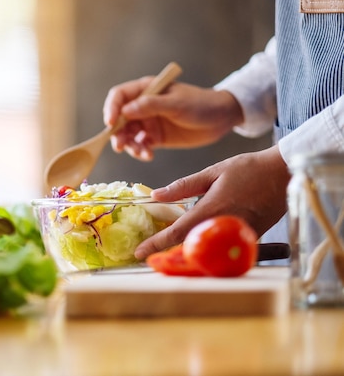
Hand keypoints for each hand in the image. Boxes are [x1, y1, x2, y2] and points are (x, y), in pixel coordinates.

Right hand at [103, 78, 243, 159]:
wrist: (222, 118)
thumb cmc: (201, 104)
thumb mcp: (176, 103)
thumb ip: (150, 106)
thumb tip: (125, 111)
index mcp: (146, 90)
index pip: (119, 96)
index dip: (111, 109)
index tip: (110, 124)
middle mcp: (143, 106)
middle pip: (119, 119)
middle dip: (117, 133)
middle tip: (120, 146)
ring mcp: (148, 122)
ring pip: (128, 135)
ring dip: (129, 145)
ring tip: (140, 153)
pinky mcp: (155, 137)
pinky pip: (141, 145)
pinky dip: (141, 151)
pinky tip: (148, 155)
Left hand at [134, 146, 290, 258]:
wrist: (284, 173)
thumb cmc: (249, 169)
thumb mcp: (212, 172)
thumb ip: (183, 186)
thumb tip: (156, 195)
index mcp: (210, 208)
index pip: (177, 232)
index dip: (156, 244)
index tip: (139, 252)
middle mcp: (223, 226)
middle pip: (189, 247)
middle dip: (167, 253)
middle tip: (150, 255)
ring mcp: (238, 235)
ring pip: (207, 251)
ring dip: (187, 254)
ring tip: (168, 253)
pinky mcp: (250, 239)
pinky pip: (224, 250)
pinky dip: (208, 251)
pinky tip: (197, 247)